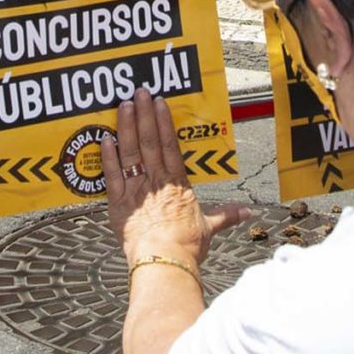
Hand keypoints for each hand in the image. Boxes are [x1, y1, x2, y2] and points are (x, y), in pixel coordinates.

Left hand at [105, 90, 248, 266]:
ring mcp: (136, 190)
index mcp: (178, 184)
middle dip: (144, 114)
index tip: (159, 102)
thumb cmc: (186, 246)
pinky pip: (111, 174)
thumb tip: (248, 214)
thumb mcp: (208, 228)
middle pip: (149, 141)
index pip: (170, 145)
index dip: (164, 122)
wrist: (164, 262)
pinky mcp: (118, 203)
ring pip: (130, 152)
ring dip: (126, 126)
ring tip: (123, 105)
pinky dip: (107, 156)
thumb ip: (225, 216)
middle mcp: (156, 181)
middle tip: (139, 92)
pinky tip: (105, 137)